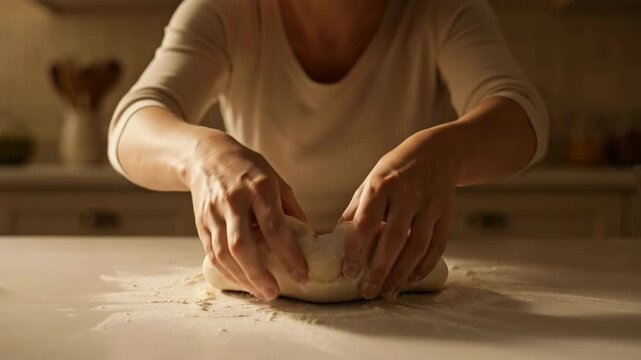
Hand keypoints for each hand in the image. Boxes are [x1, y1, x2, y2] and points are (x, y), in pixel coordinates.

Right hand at [187, 133, 308, 300]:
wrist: (206, 156)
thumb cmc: (248, 168)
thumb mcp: (275, 179)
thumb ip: (291, 208)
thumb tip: (310, 238)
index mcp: (258, 187)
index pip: (274, 226)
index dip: (288, 254)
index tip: (302, 273)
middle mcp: (233, 200)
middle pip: (242, 245)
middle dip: (259, 273)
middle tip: (275, 292)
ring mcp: (214, 213)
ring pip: (224, 253)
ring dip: (243, 278)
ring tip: (262, 292)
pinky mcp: (201, 223)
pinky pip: (212, 254)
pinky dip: (228, 272)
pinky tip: (243, 282)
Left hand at [340, 128, 461, 298]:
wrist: (437, 152)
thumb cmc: (395, 171)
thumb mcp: (371, 182)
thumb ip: (356, 210)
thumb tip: (336, 240)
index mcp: (382, 186)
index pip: (366, 223)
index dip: (356, 250)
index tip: (349, 272)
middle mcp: (407, 195)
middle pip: (393, 240)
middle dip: (379, 270)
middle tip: (367, 291)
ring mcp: (430, 205)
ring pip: (417, 247)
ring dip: (402, 273)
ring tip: (388, 291)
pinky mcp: (446, 214)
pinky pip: (437, 246)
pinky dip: (424, 266)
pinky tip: (410, 279)